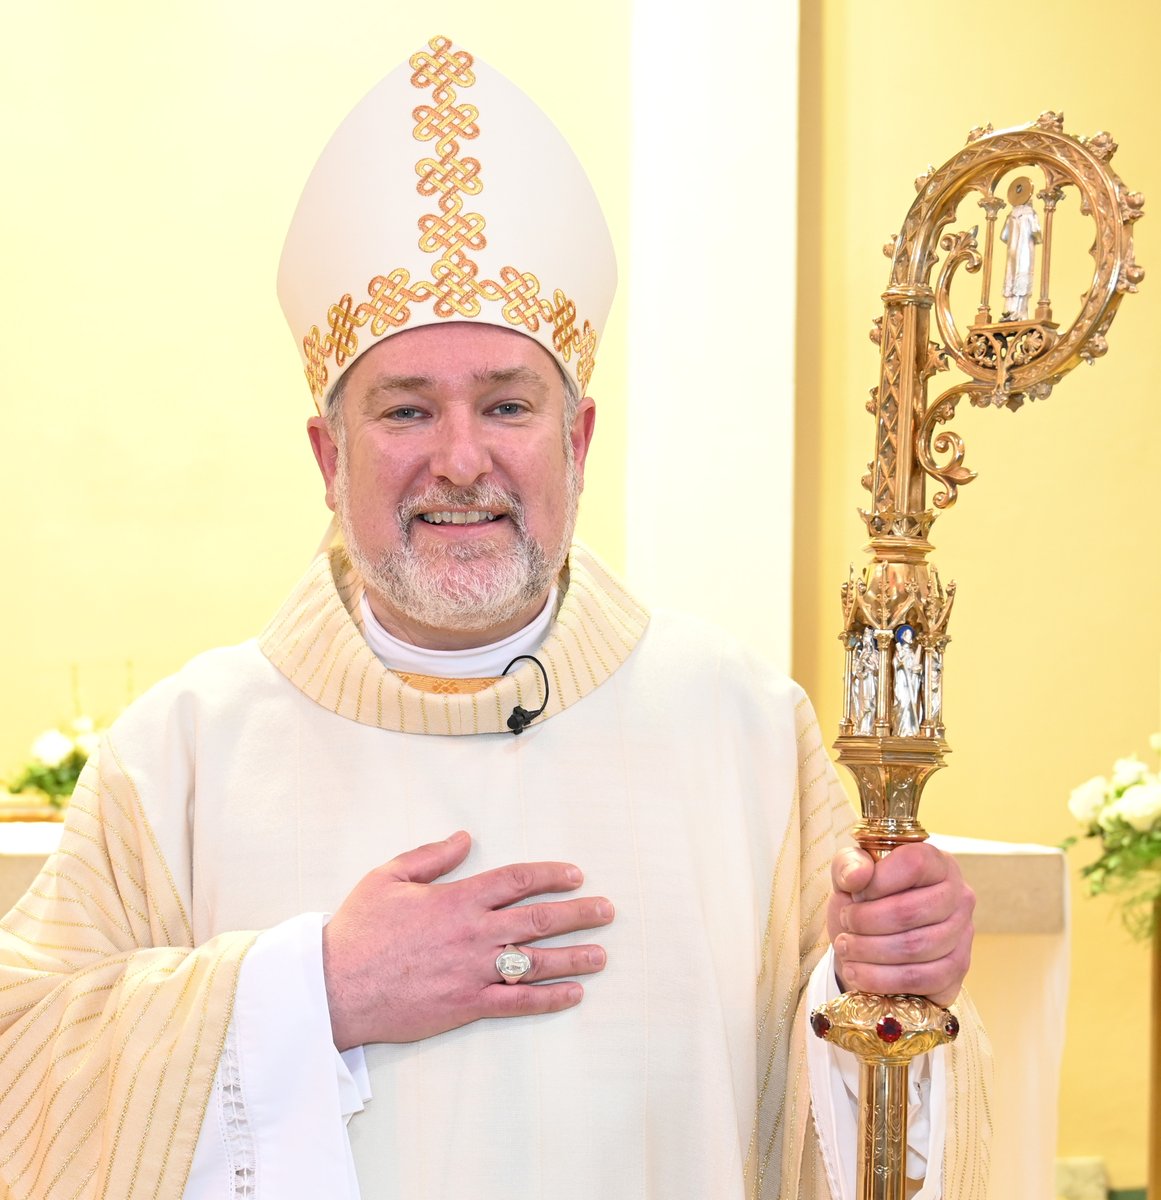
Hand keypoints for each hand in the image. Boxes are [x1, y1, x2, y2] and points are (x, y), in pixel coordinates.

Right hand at [322, 830, 613, 1048]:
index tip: (575, 874)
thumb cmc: (360, 929)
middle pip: (538, 919)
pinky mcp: (466, 1004)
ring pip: (536, 961)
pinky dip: (548, 998)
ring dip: (574, 957)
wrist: (336, 986)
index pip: (516, 880)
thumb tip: (465, 837)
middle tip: (607, 911)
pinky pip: (517, 1002)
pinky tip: (572, 994)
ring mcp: (473, 971)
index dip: (550, 875)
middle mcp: (473, 933)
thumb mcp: (389, 877)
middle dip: (578, 913)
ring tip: (602, 954)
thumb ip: (431, 856)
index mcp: (457, 899)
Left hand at [826, 842, 973, 1006]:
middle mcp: (958, 896)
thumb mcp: (850, 873)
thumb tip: (858, 876)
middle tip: (844, 924)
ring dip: (868, 951)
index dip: (877, 881)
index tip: (854, 894)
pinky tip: (857, 972)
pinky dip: (880, 978)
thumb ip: (849, 864)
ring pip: (914, 948)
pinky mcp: (956, 972)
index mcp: (937, 863)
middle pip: (910, 911)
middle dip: (865, 921)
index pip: (914, 864)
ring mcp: (962, 936)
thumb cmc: (865, 900)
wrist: (871, 940)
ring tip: (845, 947)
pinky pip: (920, 979)